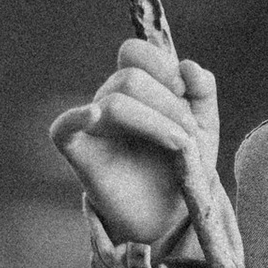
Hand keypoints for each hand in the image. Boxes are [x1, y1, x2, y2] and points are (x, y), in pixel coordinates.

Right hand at [49, 36, 219, 249]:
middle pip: (129, 78)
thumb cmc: (182, 165)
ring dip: (156, 122)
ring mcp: (92, 125)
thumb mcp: (203, 125)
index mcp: (135, 88)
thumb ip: (203, 91)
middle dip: (168, 103)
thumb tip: (188, 65)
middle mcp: (108, 100)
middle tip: (189, 134)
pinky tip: (95, 114)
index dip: (160, 65)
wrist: (171, 213)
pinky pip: (63, 128)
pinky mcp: (79, 152)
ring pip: (114, 102)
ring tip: (180, 146)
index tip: (184, 92)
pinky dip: (77, 117)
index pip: (133, 53)